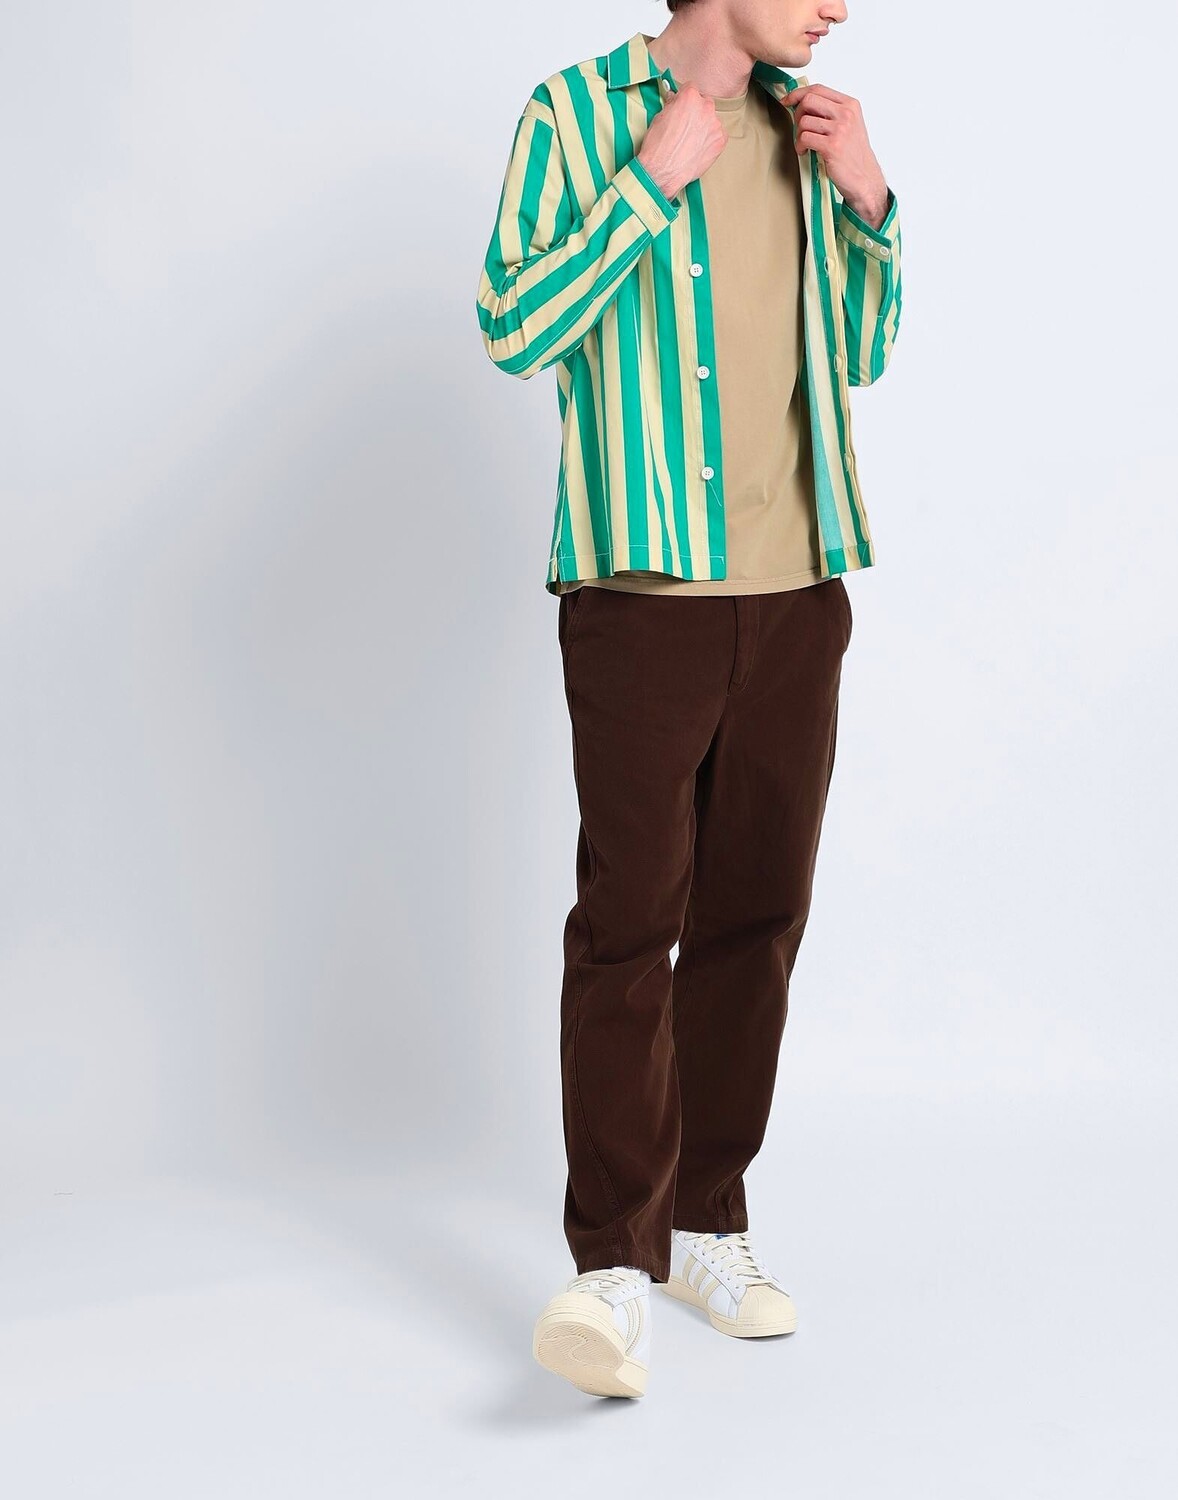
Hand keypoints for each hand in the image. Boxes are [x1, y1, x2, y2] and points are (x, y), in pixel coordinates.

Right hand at [637, 82, 727, 201]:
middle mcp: (706, 107)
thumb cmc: (658, 146)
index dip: (685, 98)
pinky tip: (698, 148)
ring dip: (704, 126)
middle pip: (705, 103)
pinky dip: (710, 140)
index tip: (683, 106)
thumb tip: (676, 101)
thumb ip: (673, 105)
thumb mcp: (660, 117)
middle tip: (687, 125)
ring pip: (712, 120)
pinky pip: (718, 135)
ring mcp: (715, 124)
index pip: (691, 88)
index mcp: (690, 97)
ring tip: (691, 141)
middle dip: (697, 111)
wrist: (662, 171)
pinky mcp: (720, 141)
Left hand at [782, 83, 889, 227]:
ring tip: (804, 144)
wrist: (864, 177)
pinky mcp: (832, 146)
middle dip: (796, 113)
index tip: (788, 100)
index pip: (818, 89)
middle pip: (808, 100)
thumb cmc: (853, 154)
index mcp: (850, 105)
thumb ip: (830, 112)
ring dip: (797, 135)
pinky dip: (799, 146)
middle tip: (798, 128)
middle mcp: (846, 114)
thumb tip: (804, 103)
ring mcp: (840, 129)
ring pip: (804, 121)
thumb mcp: (848, 125)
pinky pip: (804, 138)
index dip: (798, 93)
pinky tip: (805, 151)